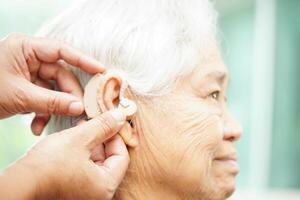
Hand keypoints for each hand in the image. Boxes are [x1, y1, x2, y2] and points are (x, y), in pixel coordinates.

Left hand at [0, 33, 104, 134]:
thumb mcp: (20, 97)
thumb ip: (52, 101)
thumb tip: (80, 108)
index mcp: (25, 48)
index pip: (61, 51)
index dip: (83, 60)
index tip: (101, 70)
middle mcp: (29, 57)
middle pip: (60, 74)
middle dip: (67, 95)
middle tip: (78, 112)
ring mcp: (28, 72)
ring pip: (53, 89)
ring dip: (53, 108)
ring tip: (48, 124)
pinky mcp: (26, 86)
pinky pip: (43, 97)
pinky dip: (42, 113)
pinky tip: (36, 127)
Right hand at [0, 109, 128, 199]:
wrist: (21, 182)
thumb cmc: (49, 164)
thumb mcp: (80, 139)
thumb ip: (103, 127)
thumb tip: (121, 116)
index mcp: (105, 186)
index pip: (122, 157)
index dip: (116, 136)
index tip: (108, 123)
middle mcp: (99, 194)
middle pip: (111, 160)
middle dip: (102, 139)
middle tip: (93, 123)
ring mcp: (87, 194)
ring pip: (98, 164)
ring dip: (92, 145)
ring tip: (81, 129)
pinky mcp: (75, 191)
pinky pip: (87, 170)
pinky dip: (84, 155)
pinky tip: (75, 142)